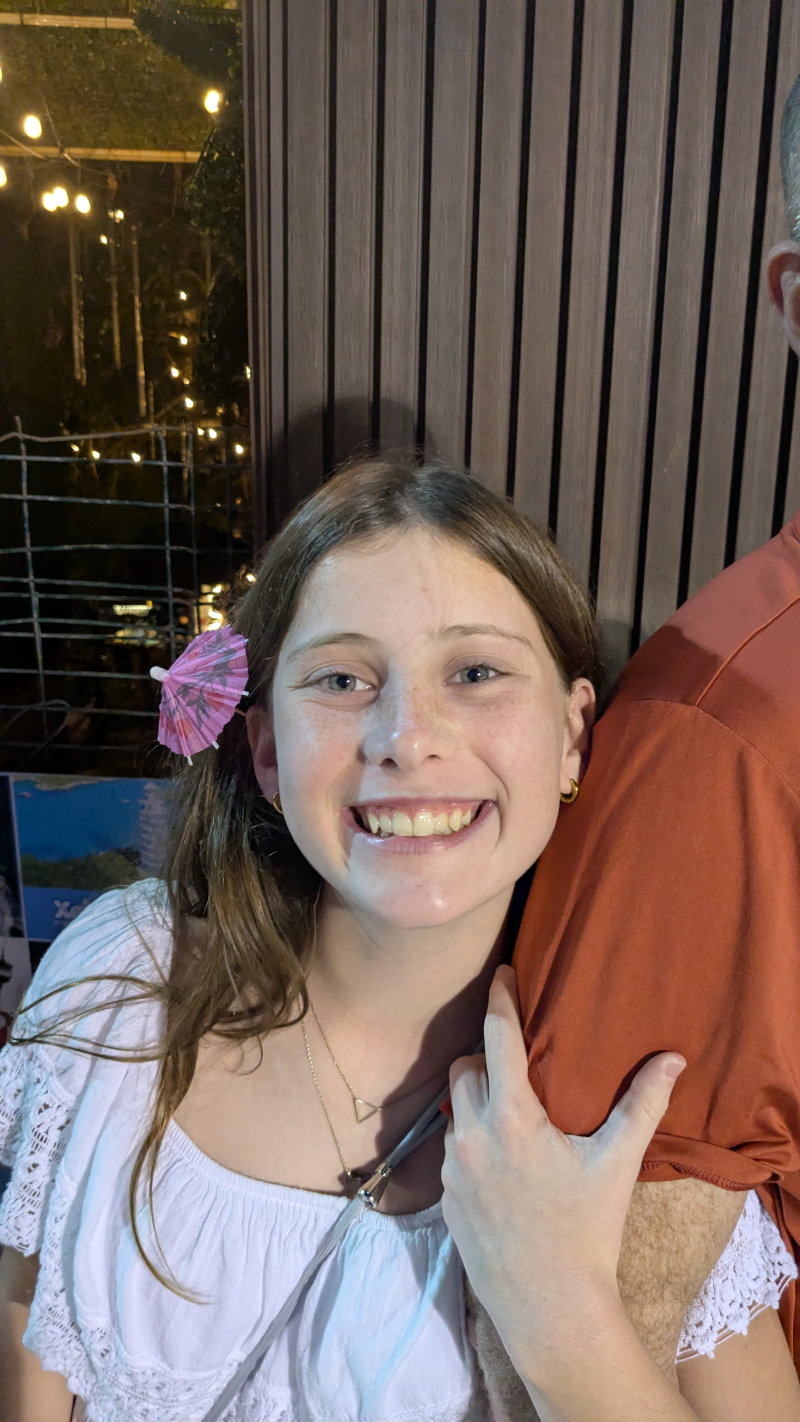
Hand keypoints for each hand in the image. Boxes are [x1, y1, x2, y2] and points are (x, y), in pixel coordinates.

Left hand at [440, 965, 684, 1385]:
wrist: (550, 1308)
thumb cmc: (587, 1233)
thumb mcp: (616, 1164)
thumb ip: (641, 1105)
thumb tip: (672, 1059)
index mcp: (511, 1117)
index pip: (497, 1037)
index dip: (499, 999)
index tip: (500, 973)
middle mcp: (472, 1135)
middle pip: (465, 1068)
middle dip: (485, 1057)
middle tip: (513, 1061)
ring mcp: (453, 1169)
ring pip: (453, 1109)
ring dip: (474, 1100)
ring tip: (505, 1109)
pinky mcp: (445, 1199)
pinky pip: (450, 1151)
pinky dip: (470, 1142)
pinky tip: (497, 1160)